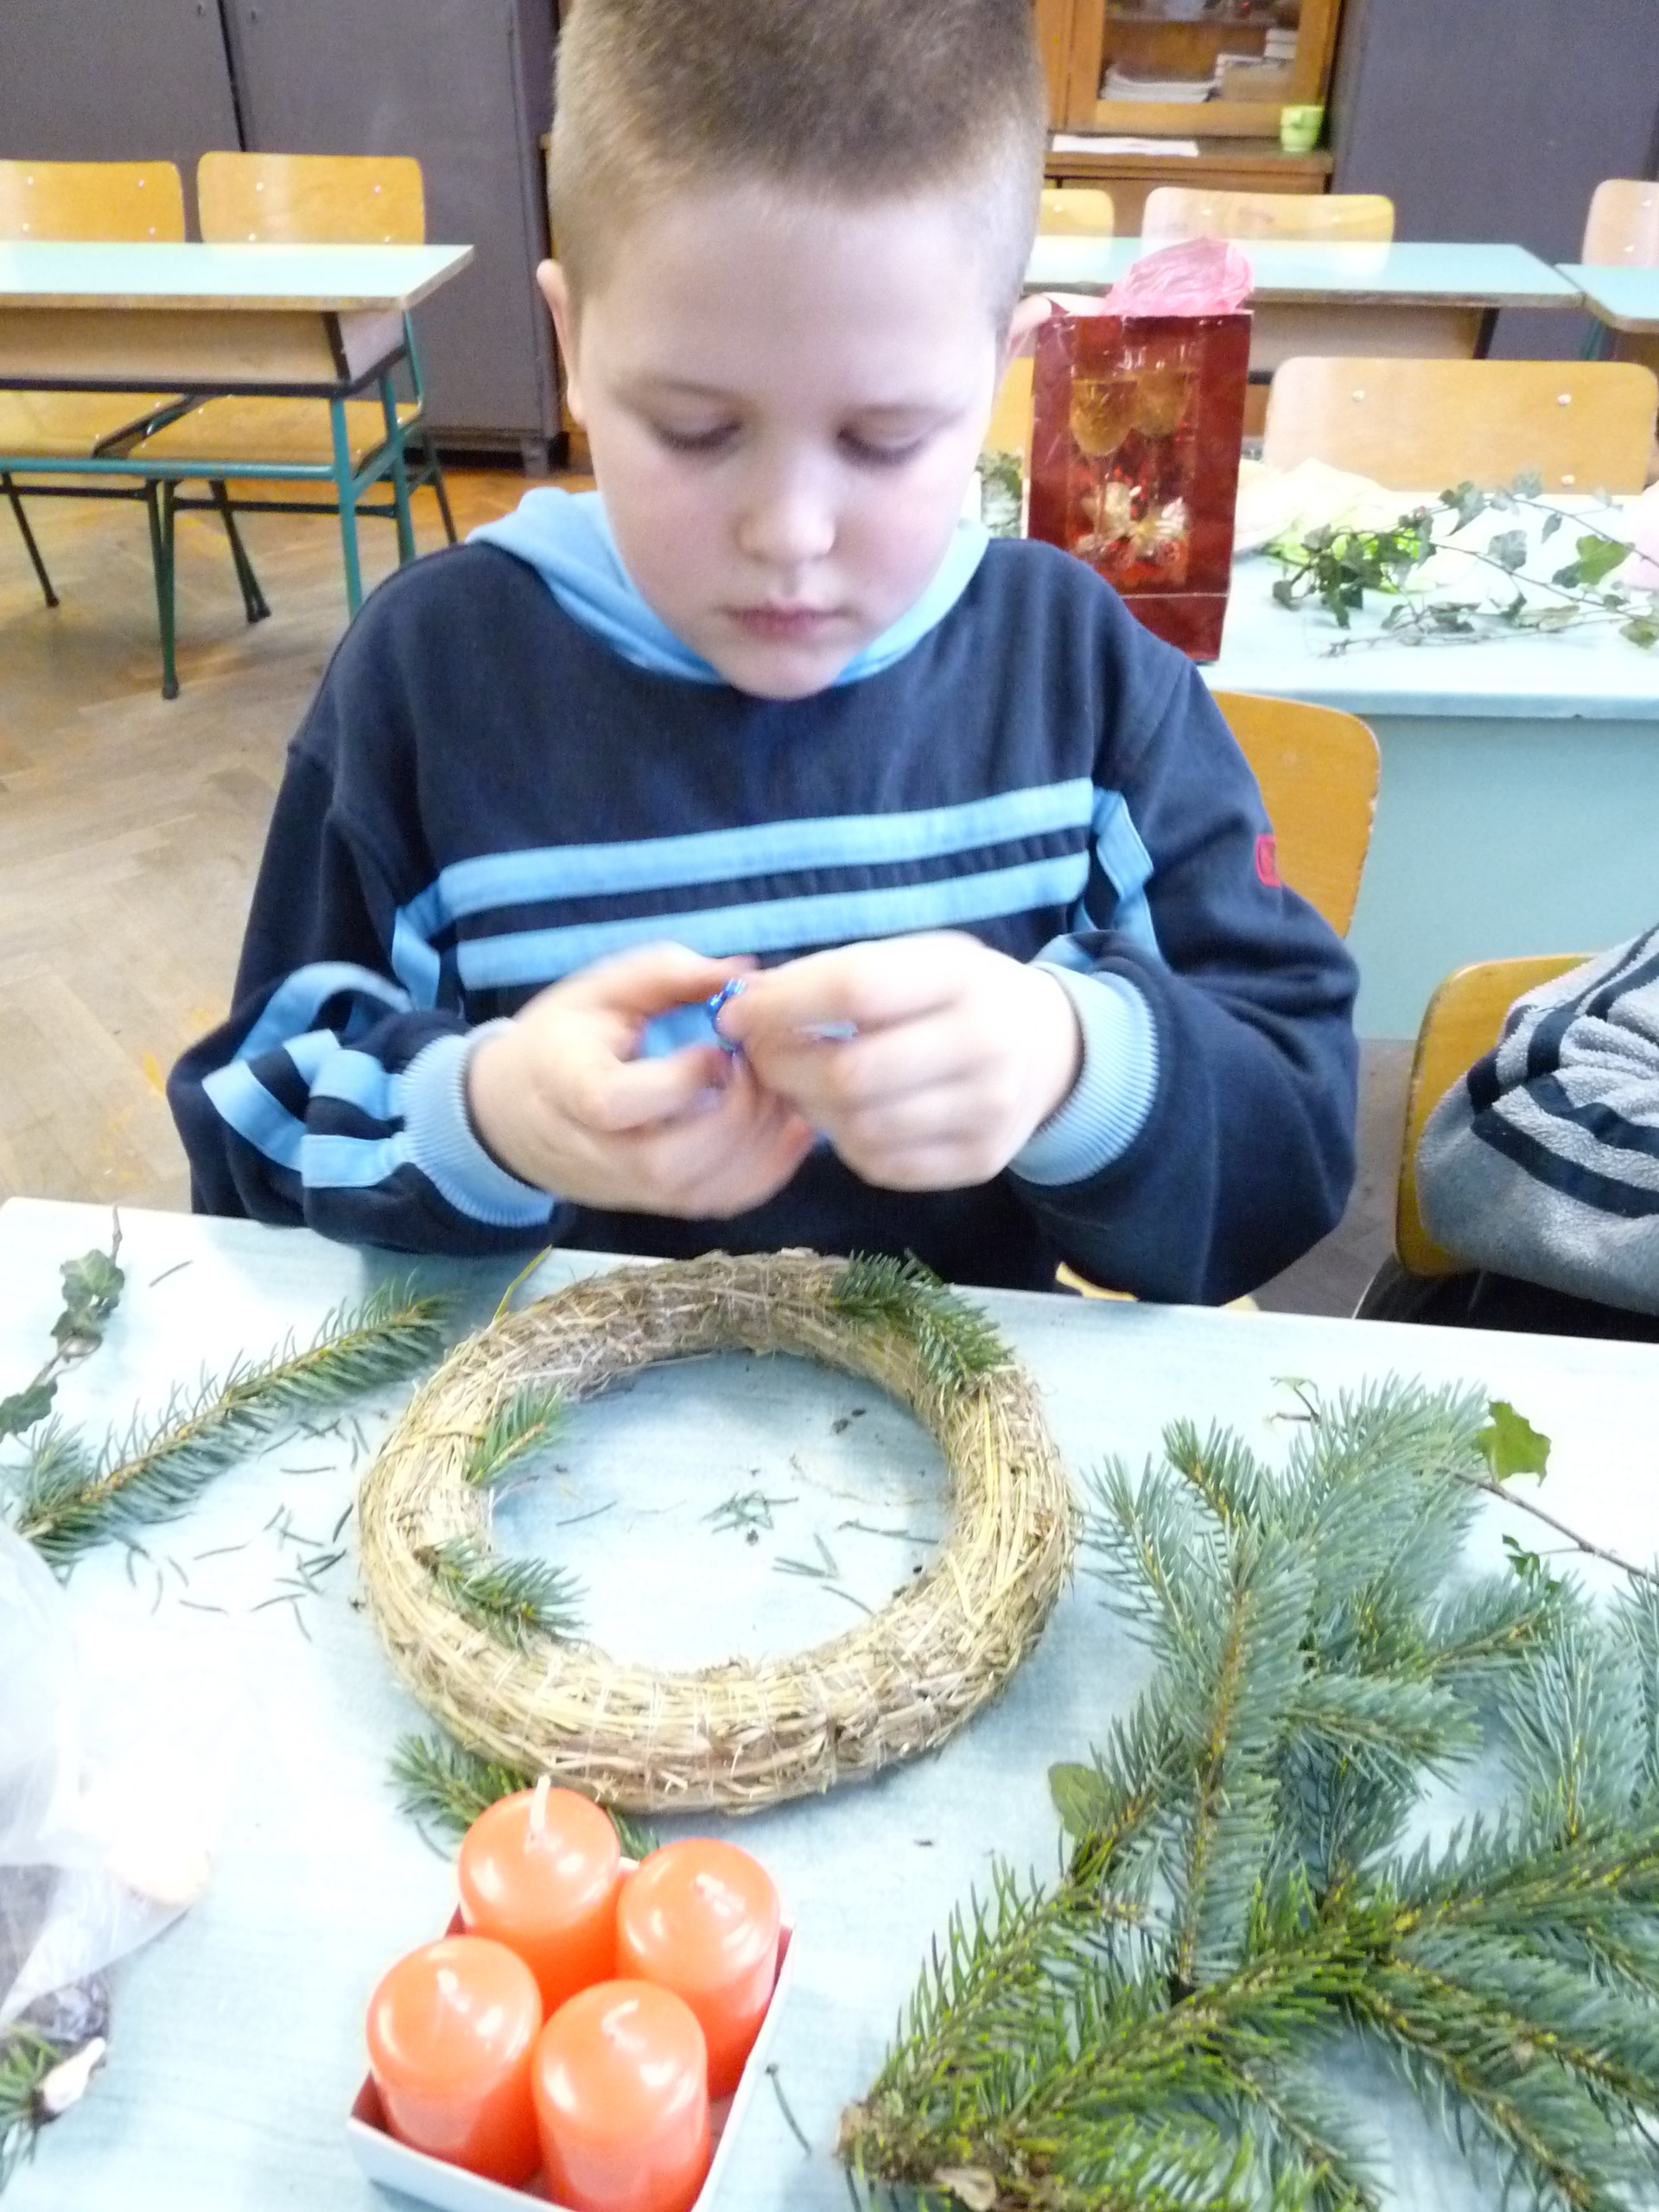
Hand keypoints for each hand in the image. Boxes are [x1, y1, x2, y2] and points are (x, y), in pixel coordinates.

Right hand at [466, 943, 815, 1217]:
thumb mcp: (601, 989)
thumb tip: (744, 973)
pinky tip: (790, 1130)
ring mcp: (626, 1187)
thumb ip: (668, 975)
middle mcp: (592, 1150)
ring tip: (780, 1093)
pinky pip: (717, 1204)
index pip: (611, 1103)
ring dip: (758, 1144)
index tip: (717, 1048)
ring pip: (698, 1192)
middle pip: (666, 1161)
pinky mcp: (656, 1203)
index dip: (677, 1081)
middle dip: (733, 1117)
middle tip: (761, 1069)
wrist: (515, 1111)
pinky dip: (766, 1173)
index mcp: (565, 1084)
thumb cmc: (564, 1038)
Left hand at [717, 933, 1082, 1191]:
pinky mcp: (979, 1161)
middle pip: (850, 1073)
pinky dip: (844, 1142)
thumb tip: (743, 1004)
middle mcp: (985, 1045)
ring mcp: (988, 1112)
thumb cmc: (957, 994)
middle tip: (760, 1056)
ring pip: (858, 1128)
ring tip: (803, 1083)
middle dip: (782, 1067)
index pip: (856, 990)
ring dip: (809, 1108)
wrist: (1047, 1048)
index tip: (736, 1014)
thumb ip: (834, 975)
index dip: (782, 1005)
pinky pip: (880, 1165)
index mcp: (963, 977)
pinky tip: (844, 1114)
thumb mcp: (914, 959)